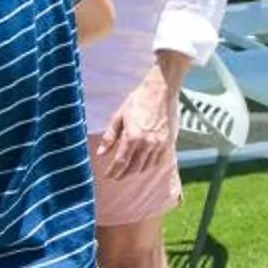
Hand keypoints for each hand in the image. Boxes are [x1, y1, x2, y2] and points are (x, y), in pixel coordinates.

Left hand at [97, 67, 175, 182]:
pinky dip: (148, 165)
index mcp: (132, 136)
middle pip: (133, 168)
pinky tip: (142, 164)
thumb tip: (101, 153)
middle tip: (116, 176)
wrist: (160, 91)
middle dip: (123, 174)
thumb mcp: (119, 116)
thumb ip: (110, 137)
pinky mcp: (167, 142)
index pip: (121, 162)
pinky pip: (157, 161)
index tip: (108, 176)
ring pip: (145, 167)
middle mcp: (147, 143)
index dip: (113, 172)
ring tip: (127, 171)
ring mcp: (158, 144)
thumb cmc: (138, 101)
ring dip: (135, 171)